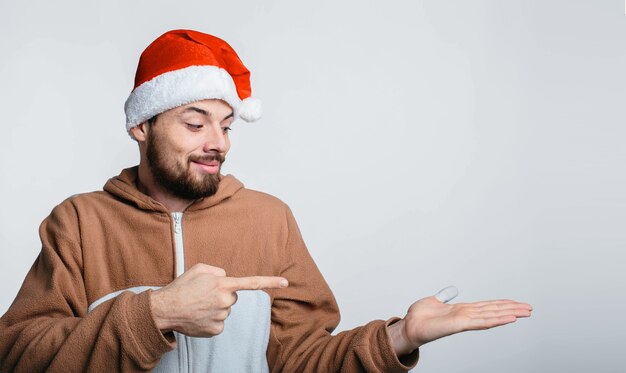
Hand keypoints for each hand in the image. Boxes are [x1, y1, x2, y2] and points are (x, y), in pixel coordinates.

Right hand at [150, 263, 287, 336]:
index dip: (270, 282)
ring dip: (216, 307)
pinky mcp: (216, 329)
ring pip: (226, 310)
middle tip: (204, 295)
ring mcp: (221, 316)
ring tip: (198, 305)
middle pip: (233, 298)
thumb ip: (218, 270)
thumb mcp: (199, 268)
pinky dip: (211, 320)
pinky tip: (199, 316)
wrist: (165, 309)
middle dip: (223, 295)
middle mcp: (225, 300)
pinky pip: (220, 323)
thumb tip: (227, 278)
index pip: (252, 283)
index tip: (286, 283)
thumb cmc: (182, 287)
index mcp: (223, 283)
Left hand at [387, 286, 532, 355]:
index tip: (516, 303)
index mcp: (463, 310)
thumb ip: (444, 298)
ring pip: (492, 316)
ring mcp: (465, 320)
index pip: (487, 306)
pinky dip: (496, 320)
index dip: (502, 304)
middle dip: (512, 310)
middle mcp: (467, 315)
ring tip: (526, 312)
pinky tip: (509, 318)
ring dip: (510, 314)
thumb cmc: (420, 317)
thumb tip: (451, 292)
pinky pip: (482, 321)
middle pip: (494, 311)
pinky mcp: (460, 324)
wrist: (409, 326)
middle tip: (530, 308)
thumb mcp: (434, 302)